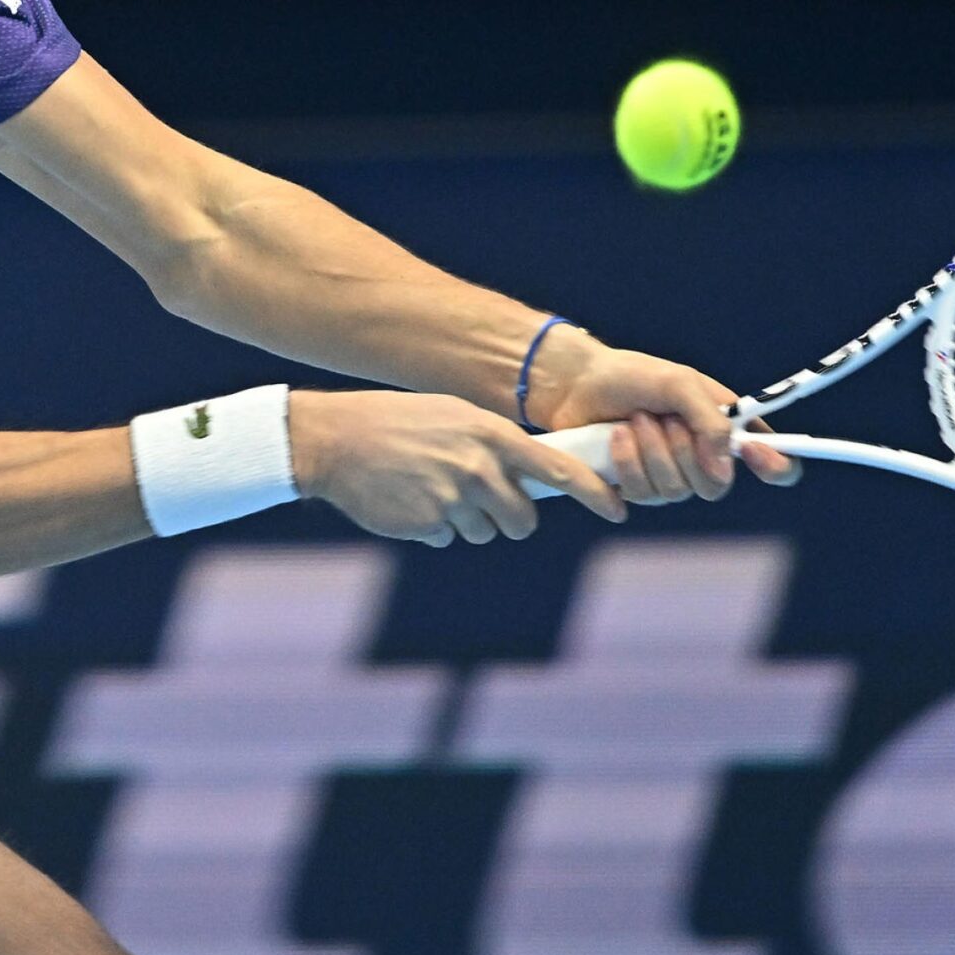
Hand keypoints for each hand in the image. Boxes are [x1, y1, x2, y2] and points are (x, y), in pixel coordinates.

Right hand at [291, 390, 627, 545]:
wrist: (336, 438)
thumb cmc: (399, 423)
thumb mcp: (455, 417)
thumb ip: (494, 446)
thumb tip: (530, 478)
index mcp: (490, 434)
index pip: (558, 469)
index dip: (594, 492)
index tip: (618, 509)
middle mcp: (479, 467)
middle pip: (521, 519)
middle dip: (508, 518)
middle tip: (480, 498)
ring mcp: (453, 498)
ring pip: (483, 531)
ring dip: (465, 519)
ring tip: (428, 485)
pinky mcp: (428, 524)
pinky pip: (446, 537)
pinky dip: (432, 525)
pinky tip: (407, 497)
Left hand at [526, 331, 796, 503]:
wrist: (576, 384)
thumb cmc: (631, 375)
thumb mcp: (678, 384)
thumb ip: (710, 421)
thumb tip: (726, 468)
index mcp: (726, 426)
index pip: (773, 460)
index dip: (777, 466)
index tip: (758, 456)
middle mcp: (703, 456)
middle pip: (716, 485)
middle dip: (685, 451)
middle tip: (663, 418)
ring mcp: (670, 475)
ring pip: (676, 491)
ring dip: (651, 452)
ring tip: (633, 420)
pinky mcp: (638, 487)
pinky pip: (644, 495)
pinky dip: (628, 463)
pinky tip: (615, 438)